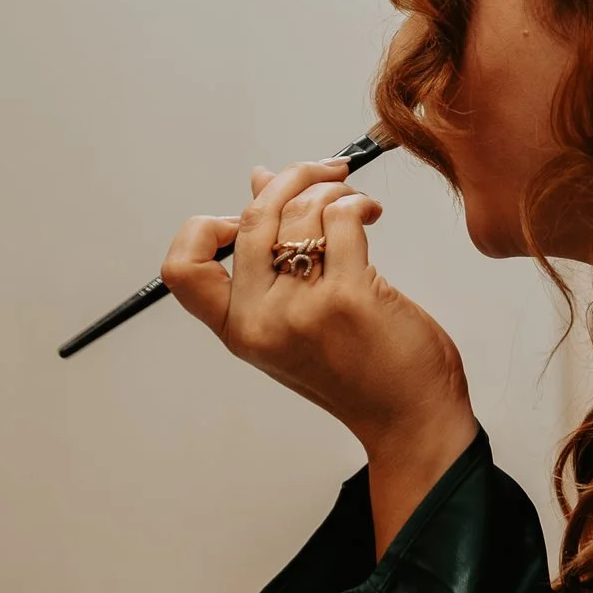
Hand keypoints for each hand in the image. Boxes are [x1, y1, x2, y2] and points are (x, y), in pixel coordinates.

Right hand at [163, 157, 475, 553]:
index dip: (204, 227)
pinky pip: (341, 219)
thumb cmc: (359, 367)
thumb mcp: (297, 319)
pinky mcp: (348, 298)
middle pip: (253, 218)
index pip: (182, 269)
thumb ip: (271, 257)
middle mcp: (261, 322)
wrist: (410, 419)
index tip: (244, 214)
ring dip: (333, 191)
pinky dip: (358, 203)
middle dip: (292, 179)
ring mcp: (303, 310)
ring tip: (357, 203)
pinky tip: (370, 213)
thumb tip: (259, 178)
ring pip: (302, 212)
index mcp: (239, 329)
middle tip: (325, 173)